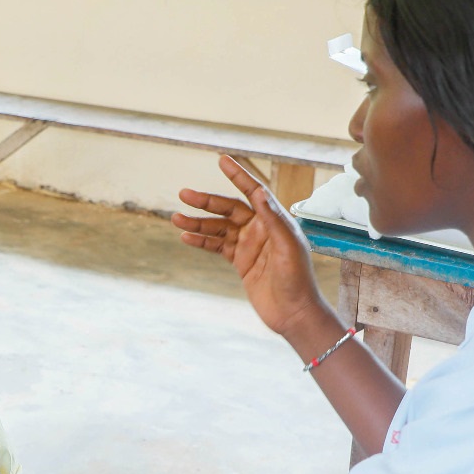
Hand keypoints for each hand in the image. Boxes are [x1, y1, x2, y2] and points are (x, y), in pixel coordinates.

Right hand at [172, 155, 329, 338]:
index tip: (222, 160)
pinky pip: (217, 247)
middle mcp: (261, 229)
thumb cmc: (297, 280)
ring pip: (218, 228)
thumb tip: (259, 193)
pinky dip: (201, 241)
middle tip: (184, 194)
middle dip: (206, 202)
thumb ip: (273, 219)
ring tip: (176, 219)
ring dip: (198, 223)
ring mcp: (249, 245)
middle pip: (229, 209)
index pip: (254, 192)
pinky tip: (186, 237)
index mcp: (275, 221)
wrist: (294, 313)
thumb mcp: (288, 247)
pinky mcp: (241, 262)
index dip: (238, 176)